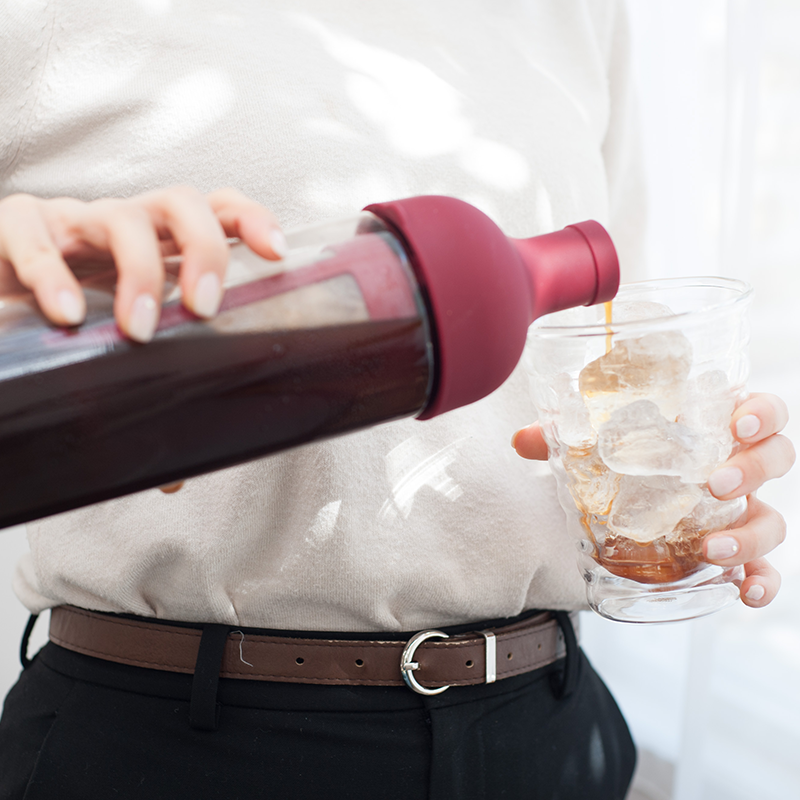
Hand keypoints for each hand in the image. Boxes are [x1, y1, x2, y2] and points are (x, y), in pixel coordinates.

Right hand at [0, 186, 286, 341]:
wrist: (0, 299)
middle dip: (203, 250)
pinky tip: (67, 315)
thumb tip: (186, 456)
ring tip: (139, 328)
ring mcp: (73, 219)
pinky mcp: (16, 223)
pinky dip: (52, 273)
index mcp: (161, 241)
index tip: (276, 252)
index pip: (216, 209)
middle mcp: (125, 221)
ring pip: (120, 220)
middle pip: (180, 203)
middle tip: (204, 306)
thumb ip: (160, 363)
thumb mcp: (126, 330)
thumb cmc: (75, 315)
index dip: (250, 219)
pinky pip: (34, 237)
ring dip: (139, 272)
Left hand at [512, 393, 794, 607]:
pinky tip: (745, 593)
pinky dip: (762, 581)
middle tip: (713, 483)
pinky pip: (764, 568)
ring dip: (750, 535)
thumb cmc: (624, 463)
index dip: (761, 411)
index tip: (738, 421)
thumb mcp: (594, 449)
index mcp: (710, 429)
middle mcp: (734, 467)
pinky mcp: (733, 553)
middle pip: (775, 458)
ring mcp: (739, 512)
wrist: (625, 509)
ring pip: (772, 518)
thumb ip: (560, 440)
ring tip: (711, 548)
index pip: (758, 409)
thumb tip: (523, 440)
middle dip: (752, 469)